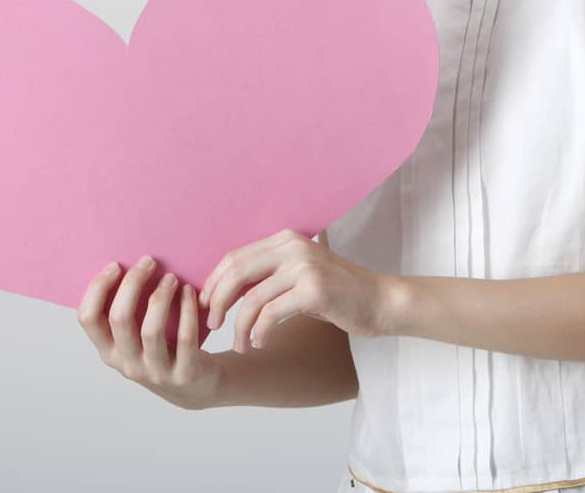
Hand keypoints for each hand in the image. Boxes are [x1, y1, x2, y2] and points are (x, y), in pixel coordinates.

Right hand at [77, 255, 224, 410]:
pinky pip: (185, 338)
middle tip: (148, 261)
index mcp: (109, 352)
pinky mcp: (184, 374)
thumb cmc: (163, 349)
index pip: (88, 318)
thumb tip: (123, 265)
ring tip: (171, 277)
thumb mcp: (136, 339)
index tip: (116, 265)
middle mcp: (127, 365)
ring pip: (151, 330)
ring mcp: (155, 373)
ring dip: (160, 297)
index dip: (97, 288)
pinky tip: (189, 292)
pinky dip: (187, 311)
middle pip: (119, 318)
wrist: (197, 386)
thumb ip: (127, 313)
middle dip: (132, 283)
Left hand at [197, 228, 391, 352]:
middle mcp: (293, 246)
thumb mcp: (299, 275)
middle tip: (211, 326)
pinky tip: (260, 343)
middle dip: (216, 301)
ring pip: (252, 299)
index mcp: (285, 239)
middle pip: (236, 272)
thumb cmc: (336, 292)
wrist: (379, 301)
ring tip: (240, 345)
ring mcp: (304, 267)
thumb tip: (223, 290)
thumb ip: (268, 275)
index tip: (205, 305)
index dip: (214, 282)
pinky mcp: (314, 290)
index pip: (234, 256)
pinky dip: (259, 332)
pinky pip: (271, 314)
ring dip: (239, 327)